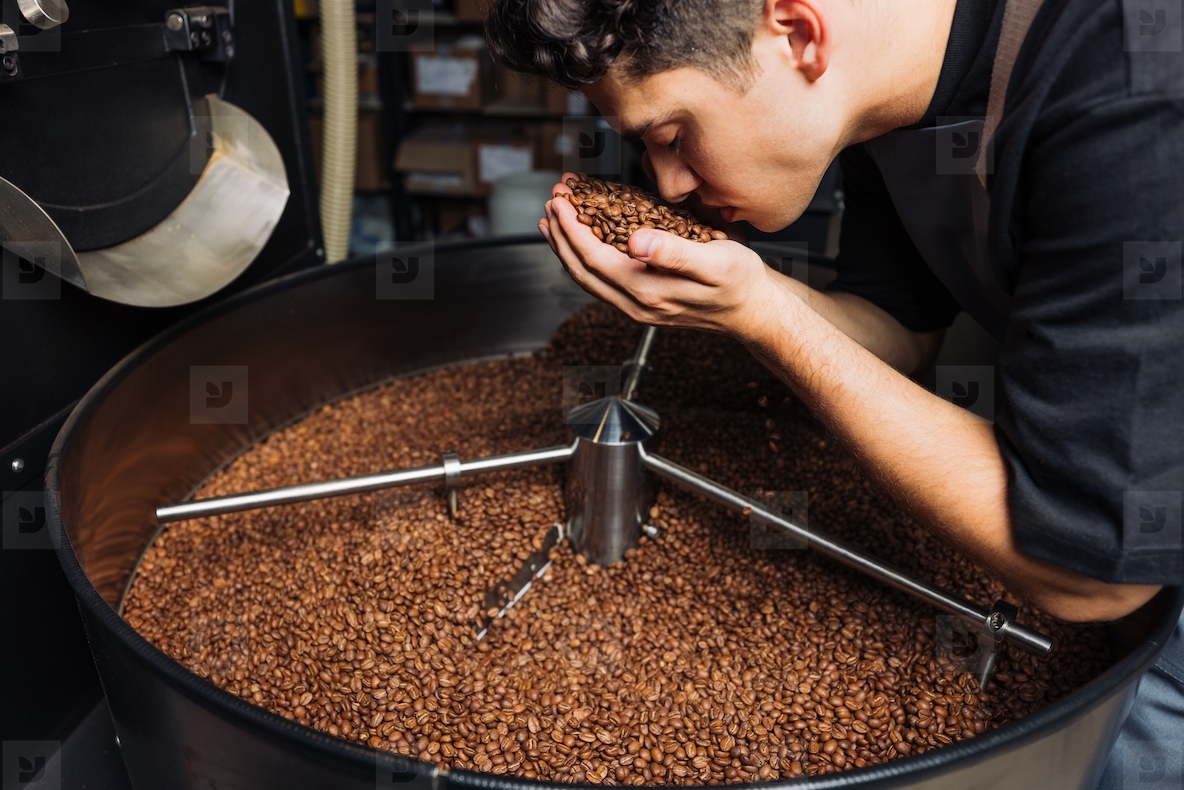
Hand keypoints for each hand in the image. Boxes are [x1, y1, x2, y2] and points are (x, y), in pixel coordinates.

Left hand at [539, 174, 784, 341]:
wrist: (752, 310)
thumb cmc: (739, 282)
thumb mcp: (716, 262)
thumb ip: (675, 254)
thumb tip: (637, 242)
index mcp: (648, 291)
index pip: (594, 258)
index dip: (572, 229)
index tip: (561, 201)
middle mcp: (636, 304)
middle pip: (582, 270)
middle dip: (562, 235)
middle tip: (552, 201)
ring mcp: (637, 306)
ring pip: (588, 277)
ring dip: (567, 248)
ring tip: (553, 221)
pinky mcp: (642, 302)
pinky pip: (602, 280)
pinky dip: (584, 257)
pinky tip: (582, 241)